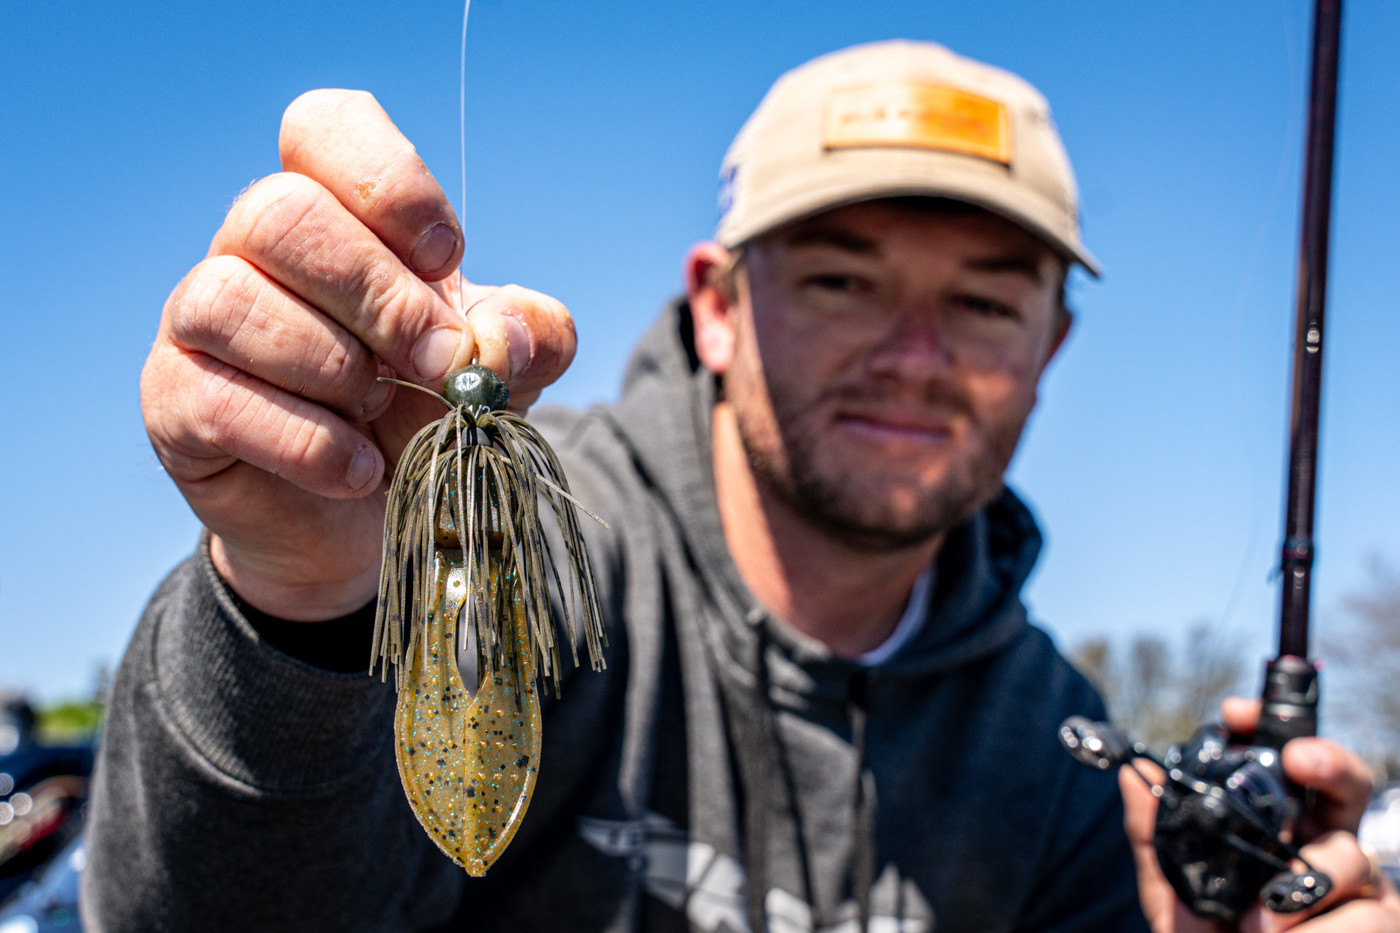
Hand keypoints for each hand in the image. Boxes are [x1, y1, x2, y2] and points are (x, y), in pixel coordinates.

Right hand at [141, 90, 576, 620]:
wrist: (367, 518)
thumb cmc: (424, 413)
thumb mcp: (501, 370)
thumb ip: (528, 339)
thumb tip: (503, 335)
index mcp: (330, 209)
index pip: (323, 126)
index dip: (388, 180)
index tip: (446, 258)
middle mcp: (249, 248)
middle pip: (281, 214)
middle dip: (380, 296)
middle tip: (439, 363)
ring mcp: (198, 321)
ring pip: (232, 299)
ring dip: (334, 367)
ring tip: (379, 415)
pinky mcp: (174, 403)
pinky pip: (218, 401)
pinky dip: (308, 443)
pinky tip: (357, 469)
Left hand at [1122, 697, 1399, 931]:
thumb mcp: (1172, 892)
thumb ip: (1156, 836)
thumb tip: (1131, 775)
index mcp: (1280, 830)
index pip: (1285, 764)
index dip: (1268, 729)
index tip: (1235, 715)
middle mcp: (1326, 849)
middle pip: (1347, 783)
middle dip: (1327, 761)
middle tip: (1296, 761)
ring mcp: (1360, 891)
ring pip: (1347, 858)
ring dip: (1295, 892)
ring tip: (1253, 928)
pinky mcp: (1380, 926)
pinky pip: (1362, 918)